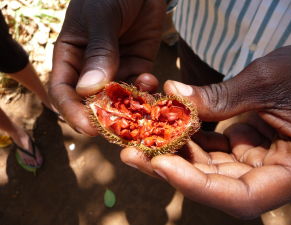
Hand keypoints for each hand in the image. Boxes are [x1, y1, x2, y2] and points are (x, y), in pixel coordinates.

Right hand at [49, 0, 164, 134]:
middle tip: (120, 127)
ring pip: (118, 99)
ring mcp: (115, 69)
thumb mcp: (102, 18)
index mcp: (71, 57)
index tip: (89, 127)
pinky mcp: (138, 66)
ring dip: (129, 108)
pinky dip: (145, 90)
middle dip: (104, 116)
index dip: (73, 111)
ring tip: (140, 111)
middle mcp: (90, 68)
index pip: (63, 92)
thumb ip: (98, 51)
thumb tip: (89, 90)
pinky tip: (151, 83)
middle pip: (91, 102)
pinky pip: (139, 87)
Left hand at [120, 45, 290, 217]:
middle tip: (133, 152)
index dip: (196, 186)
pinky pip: (214, 146)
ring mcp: (259, 159)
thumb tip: (173, 94)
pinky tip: (168, 123)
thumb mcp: (269, 82)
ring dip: (175, 151)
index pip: (240, 197)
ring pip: (210, 165)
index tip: (159, 165)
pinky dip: (191, 136)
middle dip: (172, 168)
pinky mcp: (248, 144)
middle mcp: (273, 174)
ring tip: (142, 135)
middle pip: (215, 184)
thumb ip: (220, 96)